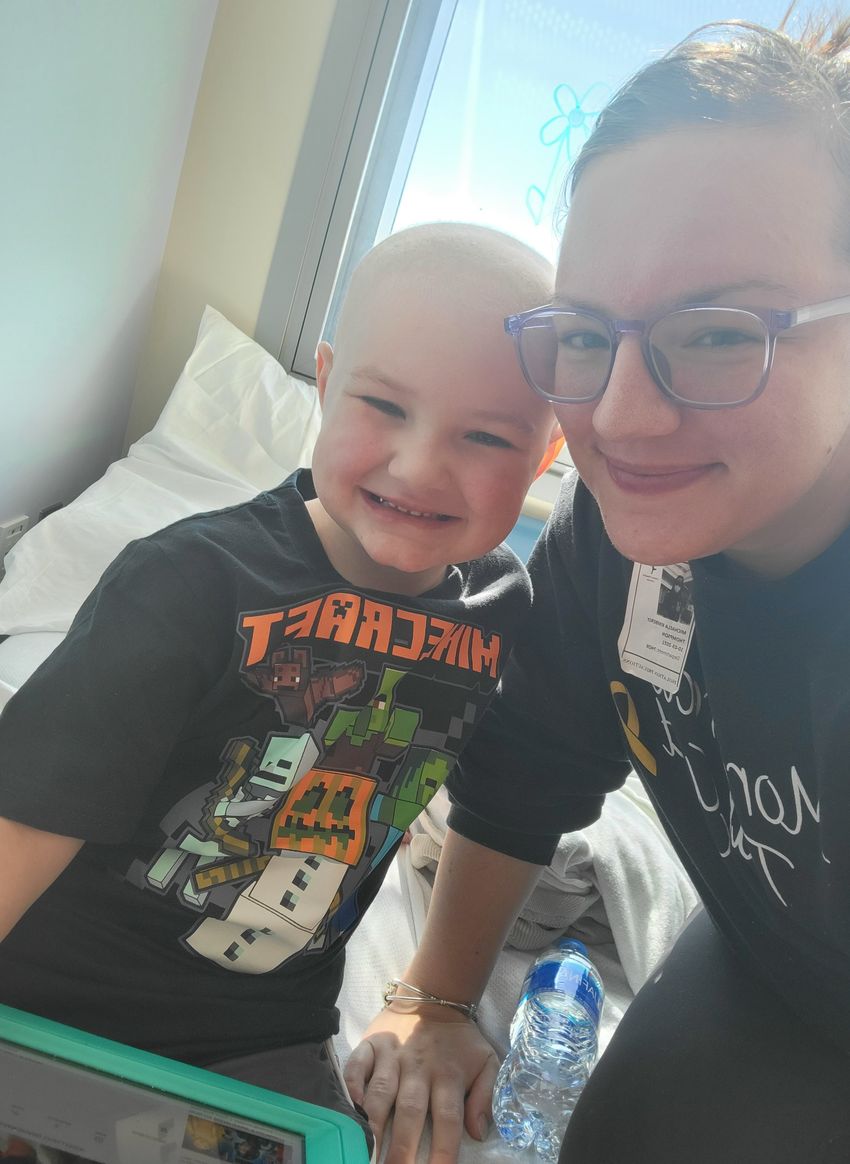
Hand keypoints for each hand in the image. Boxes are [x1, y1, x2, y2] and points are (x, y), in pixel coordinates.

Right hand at [344, 1005, 499, 1162]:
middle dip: (402, 1148)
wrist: (434, 995)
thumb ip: (486, 1096)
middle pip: (410, 1112)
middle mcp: (419, 1068)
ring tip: (367, 1151)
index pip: (448, 1120)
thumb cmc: (459, 1040)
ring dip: (374, 1124)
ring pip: (381, 1093)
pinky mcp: (372, 1043)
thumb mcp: (486, 1061)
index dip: (443, 1151)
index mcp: (449, 1075)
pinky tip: (350, 1105)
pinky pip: (358, 1064)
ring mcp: (393, 1055)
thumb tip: (478, 1134)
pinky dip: (352, 1083)